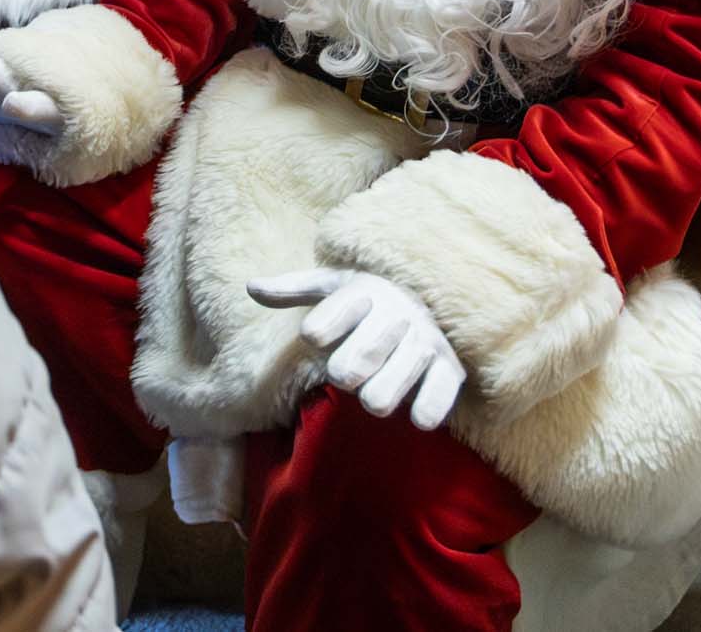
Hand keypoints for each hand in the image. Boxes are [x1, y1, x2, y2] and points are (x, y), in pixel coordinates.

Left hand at [248, 268, 464, 430]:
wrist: (436, 297)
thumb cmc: (372, 301)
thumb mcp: (333, 287)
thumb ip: (293, 289)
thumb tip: (250, 287)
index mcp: (364, 293)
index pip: (329, 318)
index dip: (320, 328)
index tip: (313, 335)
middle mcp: (397, 315)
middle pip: (356, 359)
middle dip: (347, 370)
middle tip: (345, 372)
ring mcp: (425, 342)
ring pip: (389, 386)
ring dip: (379, 395)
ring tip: (375, 394)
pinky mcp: (450, 369)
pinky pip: (434, 401)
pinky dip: (423, 411)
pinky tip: (414, 413)